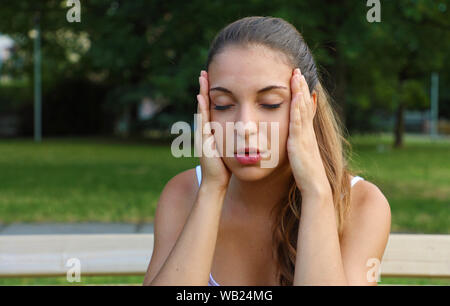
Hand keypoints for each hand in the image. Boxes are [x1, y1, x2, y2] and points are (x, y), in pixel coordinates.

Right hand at [195, 70, 231, 189]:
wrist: (216, 182)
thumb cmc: (225, 168)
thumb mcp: (229, 149)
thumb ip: (232, 139)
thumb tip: (245, 132)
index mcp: (212, 131)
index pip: (211, 108)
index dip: (211, 94)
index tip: (212, 80)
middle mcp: (205, 130)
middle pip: (204, 105)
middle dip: (204, 88)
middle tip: (204, 72)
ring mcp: (203, 134)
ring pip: (202, 109)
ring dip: (201, 93)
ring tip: (202, 78)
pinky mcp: (203, 139)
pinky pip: (202, 121)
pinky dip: (201, 108)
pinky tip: (201, 97)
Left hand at [287, 68, 330, 197]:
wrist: (315, 185)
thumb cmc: (306, 173)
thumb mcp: (300, 154)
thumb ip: (297, 144)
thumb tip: (292, 138)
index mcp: (306, 133)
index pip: (305, 109)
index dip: (302, 93)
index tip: (299, 80)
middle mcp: (307, 131)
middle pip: (304, 104)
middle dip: (301, 86)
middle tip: (297, 70)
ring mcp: (304, 135)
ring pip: (301, 109)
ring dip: (299, 91)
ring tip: (297, 75)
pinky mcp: (299, 142)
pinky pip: (298, 122)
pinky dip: (298, 108)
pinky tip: (297, 96)